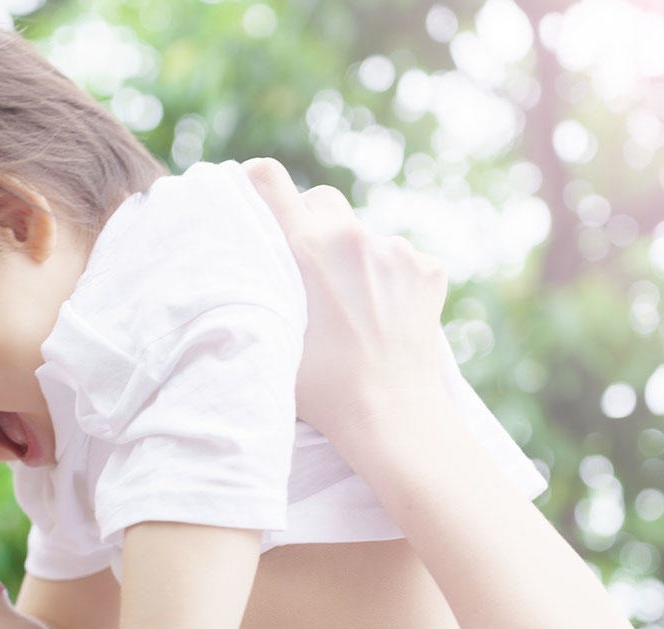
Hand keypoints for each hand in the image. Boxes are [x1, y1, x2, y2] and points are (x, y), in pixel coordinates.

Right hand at [243, 158, 449, 446]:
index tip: (253, 197)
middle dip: (311, 225)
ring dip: (354, 259)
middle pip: (321, 200)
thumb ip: (256, 291)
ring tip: (351, 311)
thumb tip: (235, 268)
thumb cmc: (321, 389)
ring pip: (364, 236)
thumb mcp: (269, 335)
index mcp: (307, 248)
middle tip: (306, 271)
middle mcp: (354, 237)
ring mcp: (398, 251)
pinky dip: (389, 280)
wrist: (391, 415)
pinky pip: (400, 259)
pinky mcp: (428, 269)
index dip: (255, 183)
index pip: (268, 179)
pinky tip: (382, 316)